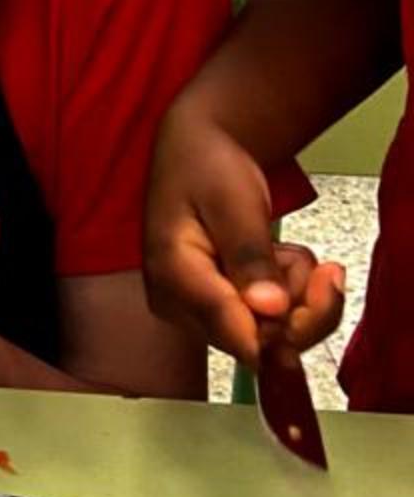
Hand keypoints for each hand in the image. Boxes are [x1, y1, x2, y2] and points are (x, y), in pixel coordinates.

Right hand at [144, 104, 343, 364]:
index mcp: (173, 278)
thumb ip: (249, 256)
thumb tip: (270, 310)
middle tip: (321, 264)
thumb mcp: (233, 201)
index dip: (289, 326)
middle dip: (300, 306)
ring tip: (284, 251)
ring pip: (268, 336)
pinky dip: (286, 298)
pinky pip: (267, 325)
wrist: (194, 153)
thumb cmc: (207, 168)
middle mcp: (177, 306)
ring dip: (295, 298)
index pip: (237, 333)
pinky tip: (274, 262)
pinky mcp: (211, 312)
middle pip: (256, 342)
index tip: (324, 283)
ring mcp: (193, 312)